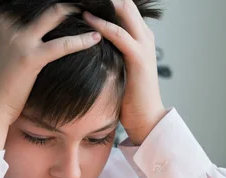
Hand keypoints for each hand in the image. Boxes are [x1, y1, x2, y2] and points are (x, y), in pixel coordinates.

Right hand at [0, 5, 102, 149]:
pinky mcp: (32, 58)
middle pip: (39, 3)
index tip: (47, 1)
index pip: (18, 0)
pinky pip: (63, 45)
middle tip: (74, 2)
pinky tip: (95, 37)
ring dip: (72, 10)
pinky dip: (82, 40)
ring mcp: (19, 40)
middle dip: (59, 3)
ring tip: (86, 10)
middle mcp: (5, 25)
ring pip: (54, 15)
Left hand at [83, 0, 166, 144]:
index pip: (123, 7)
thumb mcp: (117, 68)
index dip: (105, 1)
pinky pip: (118, 34)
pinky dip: (101, 25)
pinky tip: (87, 19)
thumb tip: (87, 46)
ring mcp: (143, 45)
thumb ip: (108, 53)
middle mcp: (144, 36)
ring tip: (80, 1)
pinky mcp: (138, 57)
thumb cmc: (128, 97)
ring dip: (101, 4)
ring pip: (124, 10)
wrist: (145, 118)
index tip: (83, 0)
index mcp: (140, 36)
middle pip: (125, 3)